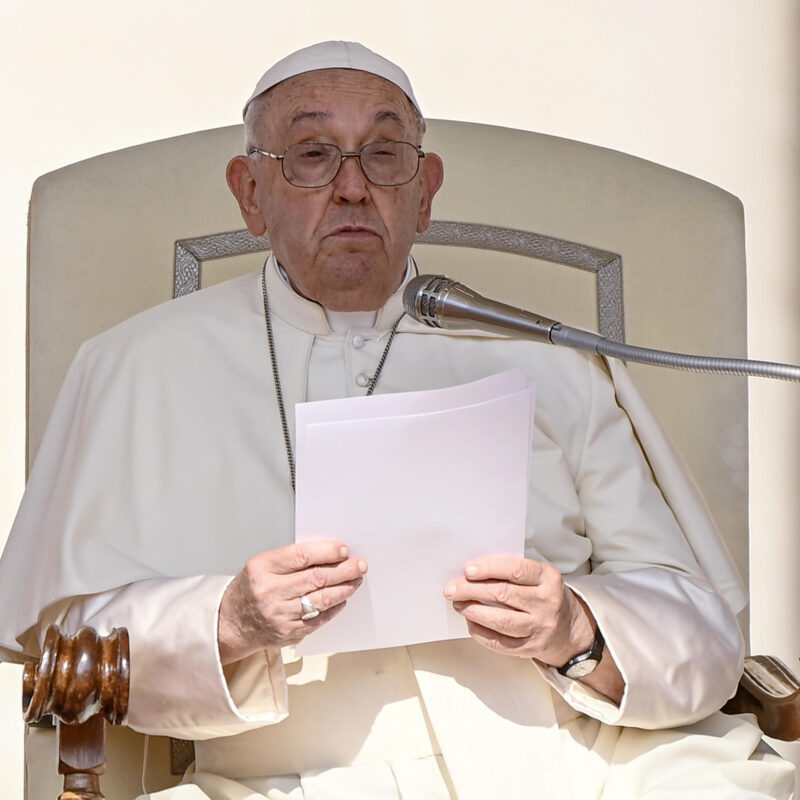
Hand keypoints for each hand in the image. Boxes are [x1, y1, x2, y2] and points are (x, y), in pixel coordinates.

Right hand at [218, 541, 366, 663]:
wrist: (230, 623)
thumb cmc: (250, 589)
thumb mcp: (261, 565)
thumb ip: (291, 559)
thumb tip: (329, 554)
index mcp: (262, 569)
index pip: (302, 556)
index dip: (327, 551)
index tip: (343, 549)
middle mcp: (270, 592)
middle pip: (316, 578)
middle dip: (344, 570)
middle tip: (359, 564)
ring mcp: (279, 615)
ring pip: (322, 599)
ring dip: (344, 588)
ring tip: (356, 579)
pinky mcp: (288, 633)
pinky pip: (319, 619)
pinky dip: (335, 607)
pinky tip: (343, 598)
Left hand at [444, 556, 593, 666]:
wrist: (569, 628)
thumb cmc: (543, 595)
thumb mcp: (538, 577)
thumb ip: (511, 572)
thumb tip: (471, 572)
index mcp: (548, 578)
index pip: (516, 570)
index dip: (490, 569)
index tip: (467, 570)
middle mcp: (547, 603)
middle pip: (504, 595)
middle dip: (472, 590)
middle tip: (452, 589)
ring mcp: (541, 627)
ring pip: (502, 621)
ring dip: (474, 612)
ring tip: (458, 605)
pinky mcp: (532, 648)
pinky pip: (501, 643)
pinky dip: (481, 632)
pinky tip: (470, 623)